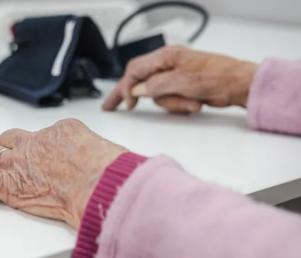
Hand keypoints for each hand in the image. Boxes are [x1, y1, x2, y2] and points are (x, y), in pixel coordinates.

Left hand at [0, 119, 128, 228]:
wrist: (99, 182)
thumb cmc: (110, 170)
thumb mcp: (105, 151)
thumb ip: (93, 155)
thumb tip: (101, 164)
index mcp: (62, 131)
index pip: (39, 134)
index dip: (30, 143)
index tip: (28, 147)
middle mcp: (36, 143)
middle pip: (10, 142)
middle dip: (1, 148)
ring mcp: (21, 164)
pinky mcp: (11, 186)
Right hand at [103, 46, 257, 112]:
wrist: (240, 85)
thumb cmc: (218, 77)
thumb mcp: (182, 82)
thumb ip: (156, 86)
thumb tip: (136, 90)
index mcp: (166, 57)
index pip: (135, 70)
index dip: (127, 88)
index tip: (126, 104)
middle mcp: (168, 64)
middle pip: (139, 80)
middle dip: (128, 95)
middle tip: (109, 106)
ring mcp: (174, 76)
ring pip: (157, 95)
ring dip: (173, 104)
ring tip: (191, 103)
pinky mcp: (182, 87)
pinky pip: (170, 99)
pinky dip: (180, 105)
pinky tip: (194, 103)